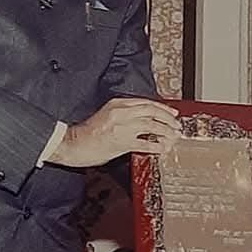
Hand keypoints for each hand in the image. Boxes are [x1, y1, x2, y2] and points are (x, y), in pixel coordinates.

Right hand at [48, 98, 180, 167]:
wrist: (74, 144)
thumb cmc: (88, 132)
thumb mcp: (107, 115)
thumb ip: (124, 114)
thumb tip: (144, 120)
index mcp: (117, 103)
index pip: (146, 102)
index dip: (162, 108)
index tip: (172, 113)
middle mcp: (121, 112)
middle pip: (152, 111)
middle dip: (168, 118)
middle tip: (177, 125)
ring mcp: (122, 127)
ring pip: (151, 125)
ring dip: (166, 131)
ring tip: (173, 136)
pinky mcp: (121, 141)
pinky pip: (144, 143)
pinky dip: (156, 145)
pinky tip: (162, 149)